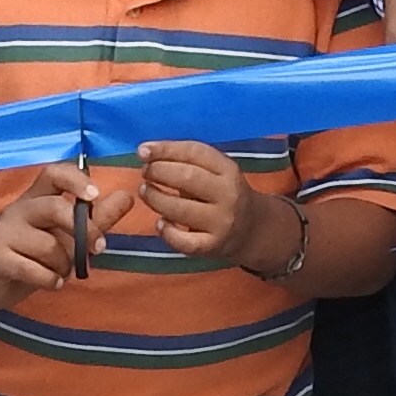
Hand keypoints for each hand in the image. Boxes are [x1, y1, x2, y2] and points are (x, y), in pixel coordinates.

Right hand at [0, 164, 98, 302]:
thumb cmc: (34, 254)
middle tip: (100, 248)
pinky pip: (34, 270)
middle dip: (84, 230)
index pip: (53, 173)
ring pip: (48, 245)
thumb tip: (128, 196)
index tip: (94, 194)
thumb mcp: (68, 235)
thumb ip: (97, 217)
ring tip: (61, 272)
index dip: (76, 179)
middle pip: (54, 207)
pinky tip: (52, 283)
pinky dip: (50, 280)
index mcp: (37, 197)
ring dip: (64, 264)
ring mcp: (5, 232)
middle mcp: (19, 209)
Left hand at [130, 140, 266, 262]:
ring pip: (180, 209)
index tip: (142, 150)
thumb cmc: (223, 194)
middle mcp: (228, 195)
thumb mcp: (216, 172)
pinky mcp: (212, 246)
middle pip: (187, 178)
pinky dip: (167, 232)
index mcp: (229, 170)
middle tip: (145, 172)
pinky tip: (160, 224)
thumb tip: (146, 151)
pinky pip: (183, 241)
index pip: (195, 153)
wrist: (253, 230)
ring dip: (155, 198)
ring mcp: (221, 222)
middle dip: (158, 171)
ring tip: (145, 191)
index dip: (166, 149)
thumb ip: (186, 161)